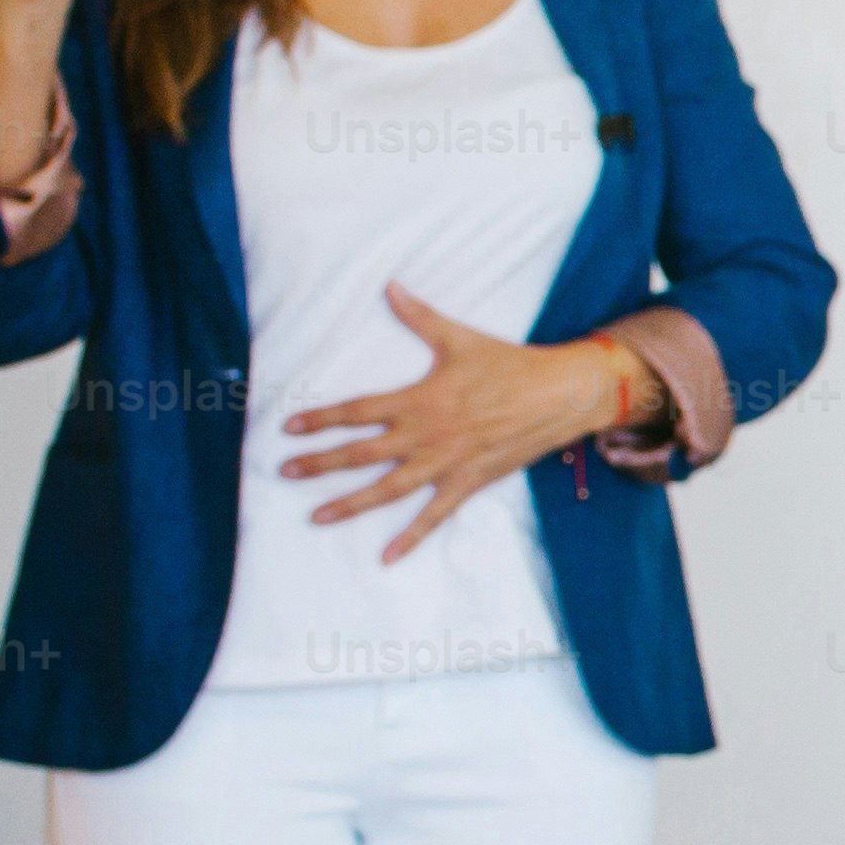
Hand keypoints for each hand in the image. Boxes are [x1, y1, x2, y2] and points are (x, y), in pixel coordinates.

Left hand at [278, 291, 632, 559]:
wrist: (559, 394)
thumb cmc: (509, 364)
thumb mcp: (460, 338)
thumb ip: (419, 317)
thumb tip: (390, 287)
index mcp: (418, 399)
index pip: (357, 412)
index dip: (320, 420)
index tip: (289, 429)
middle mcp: (425, 435)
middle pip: (360, 454)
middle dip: (320, 463)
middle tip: (285, 472)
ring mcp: (445, 463)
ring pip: (387, 489)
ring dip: (349, 504)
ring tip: (316, 517)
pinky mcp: (468, 482)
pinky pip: (434, 516)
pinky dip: (411, 537)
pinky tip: (386, 557)